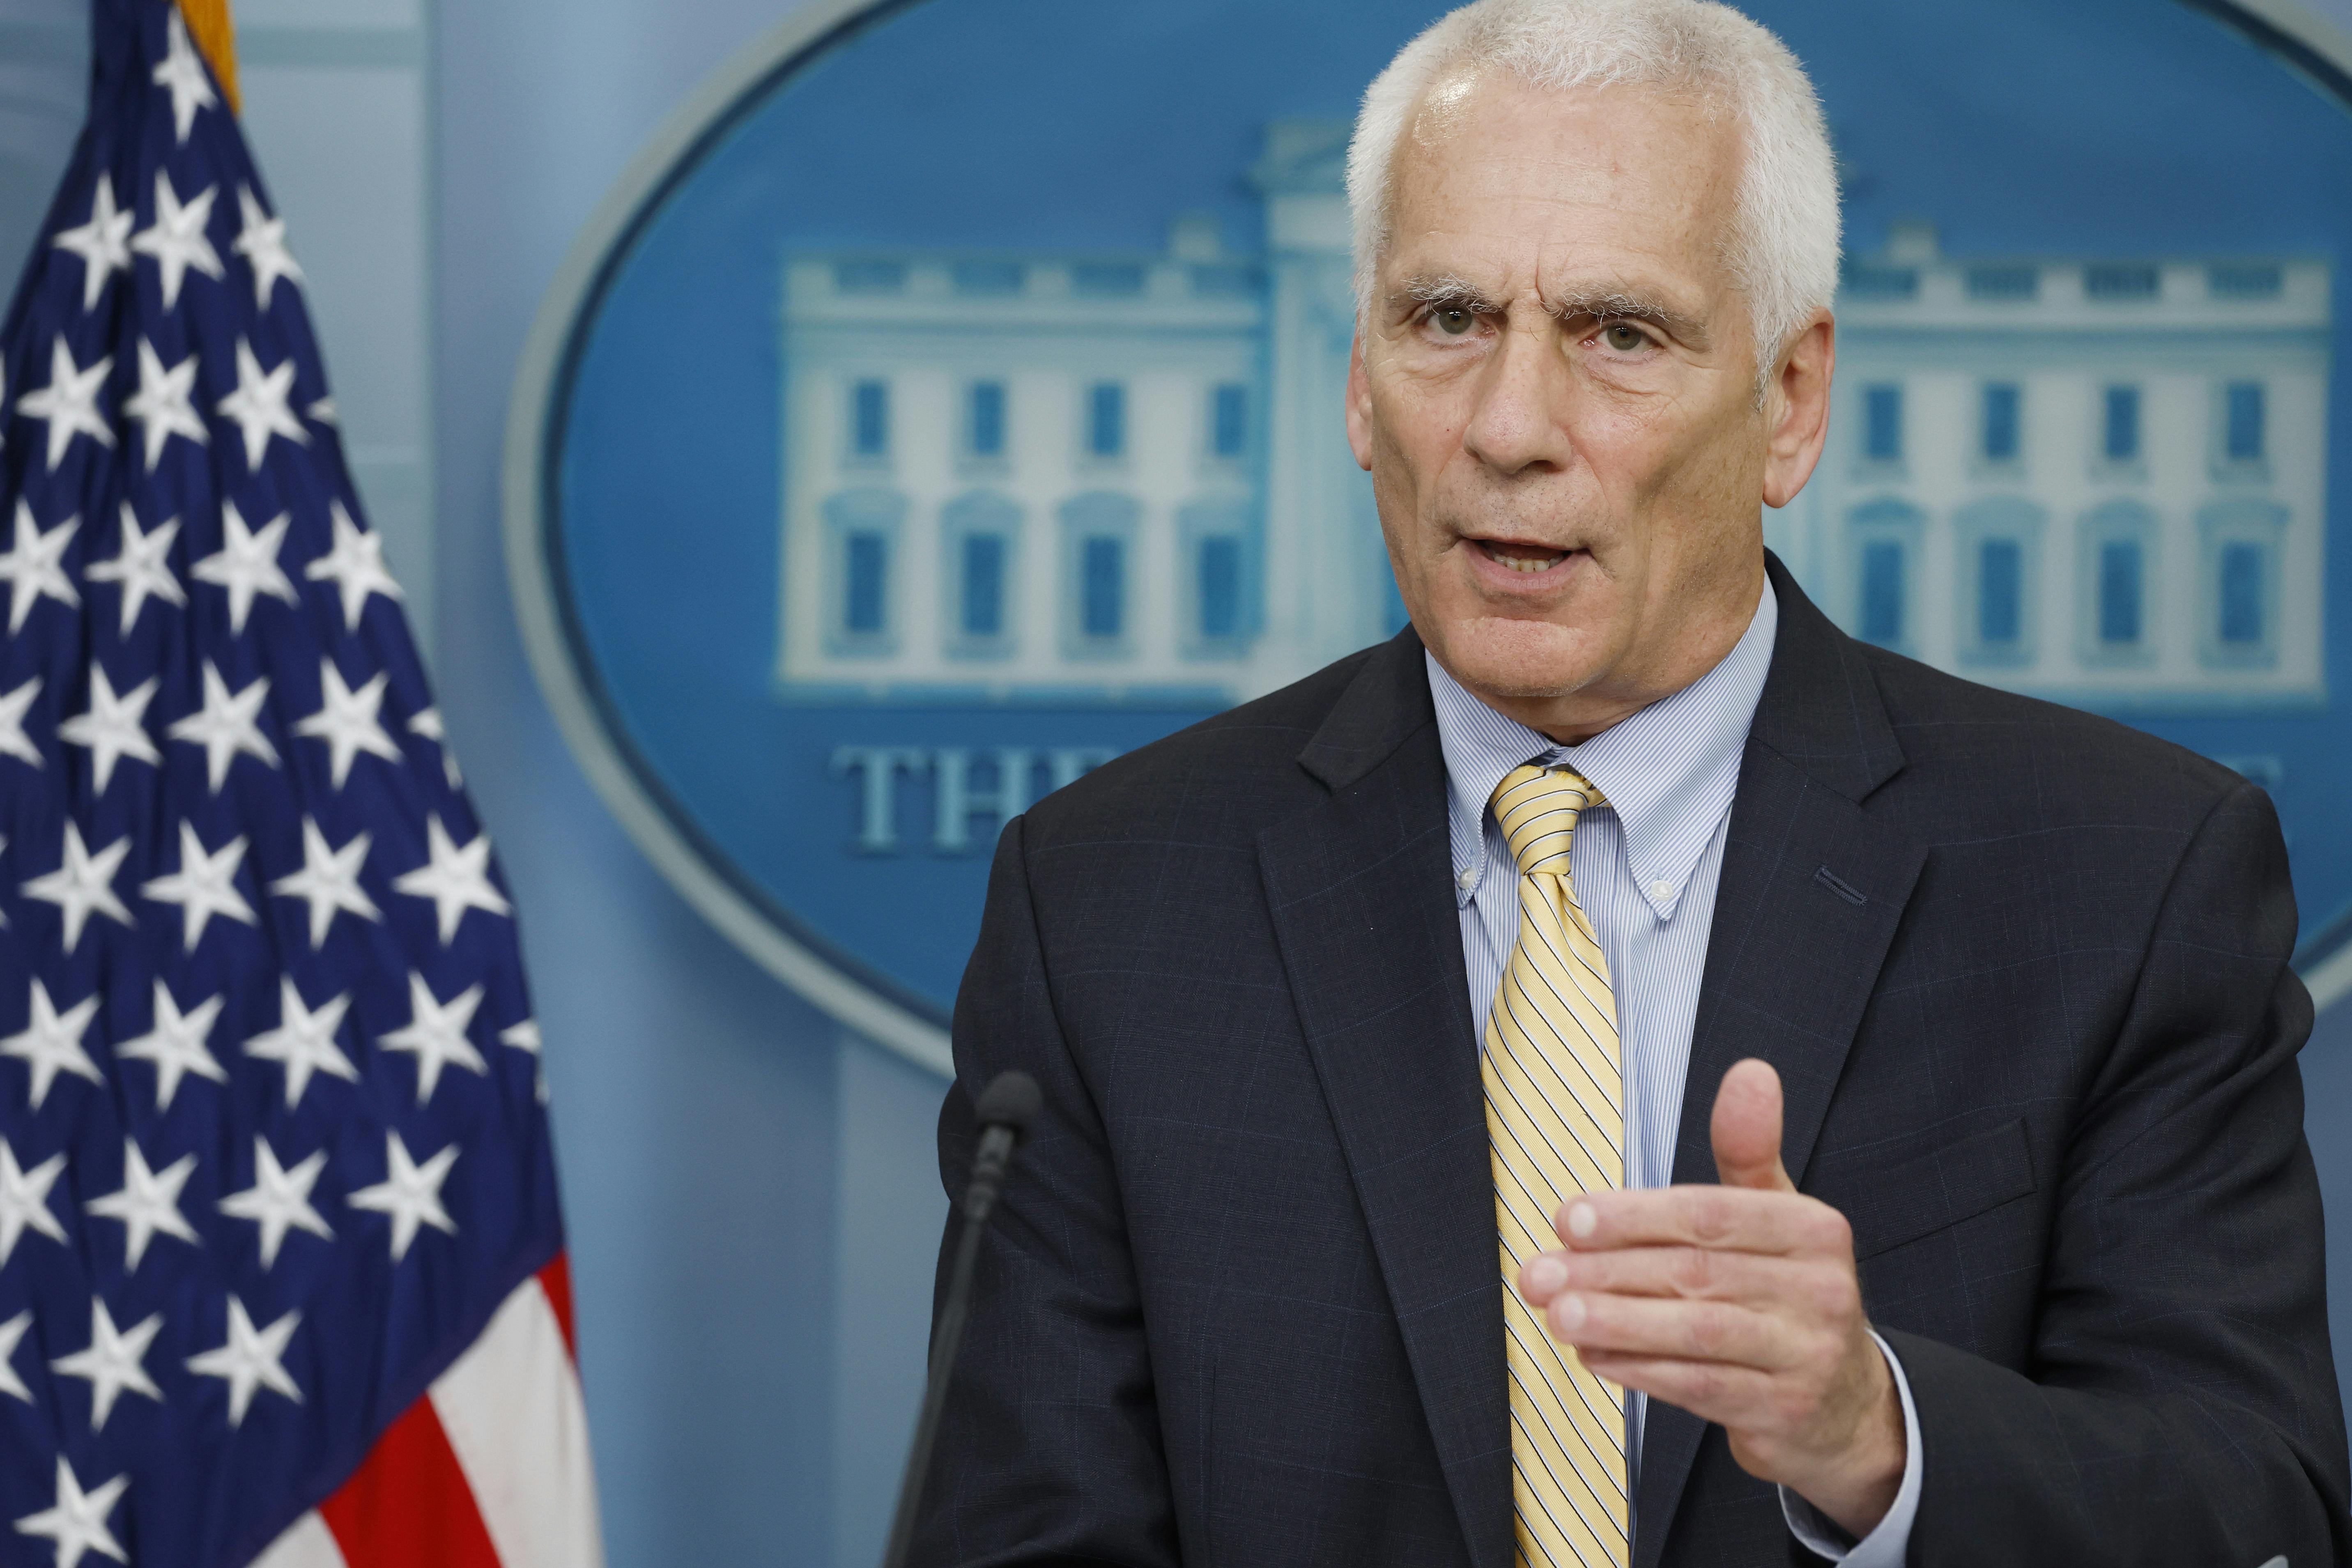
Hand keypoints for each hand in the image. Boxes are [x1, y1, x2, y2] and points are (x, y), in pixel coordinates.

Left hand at [1515, 1059, 1904, 1537]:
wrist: (1844, 1404)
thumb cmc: (1787, 1294)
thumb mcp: (1777, 1217)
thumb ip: (1749, 1149)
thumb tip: (1749, 1071)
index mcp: (1813, 1230)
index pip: (1709, 1214)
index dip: (1632, 1216)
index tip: (1567, 1219)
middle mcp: (1820, 1291)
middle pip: (1693, 1272)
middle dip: (1604, 1271)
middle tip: (1539, 1273)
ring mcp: (1807, 1355)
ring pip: (1694, 1331)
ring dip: (1615, 1322)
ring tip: (1557, 1312)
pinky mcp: (1785, 1411)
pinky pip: (1700, 1388)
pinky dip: (1639, 1371)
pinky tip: (1593, 1356)